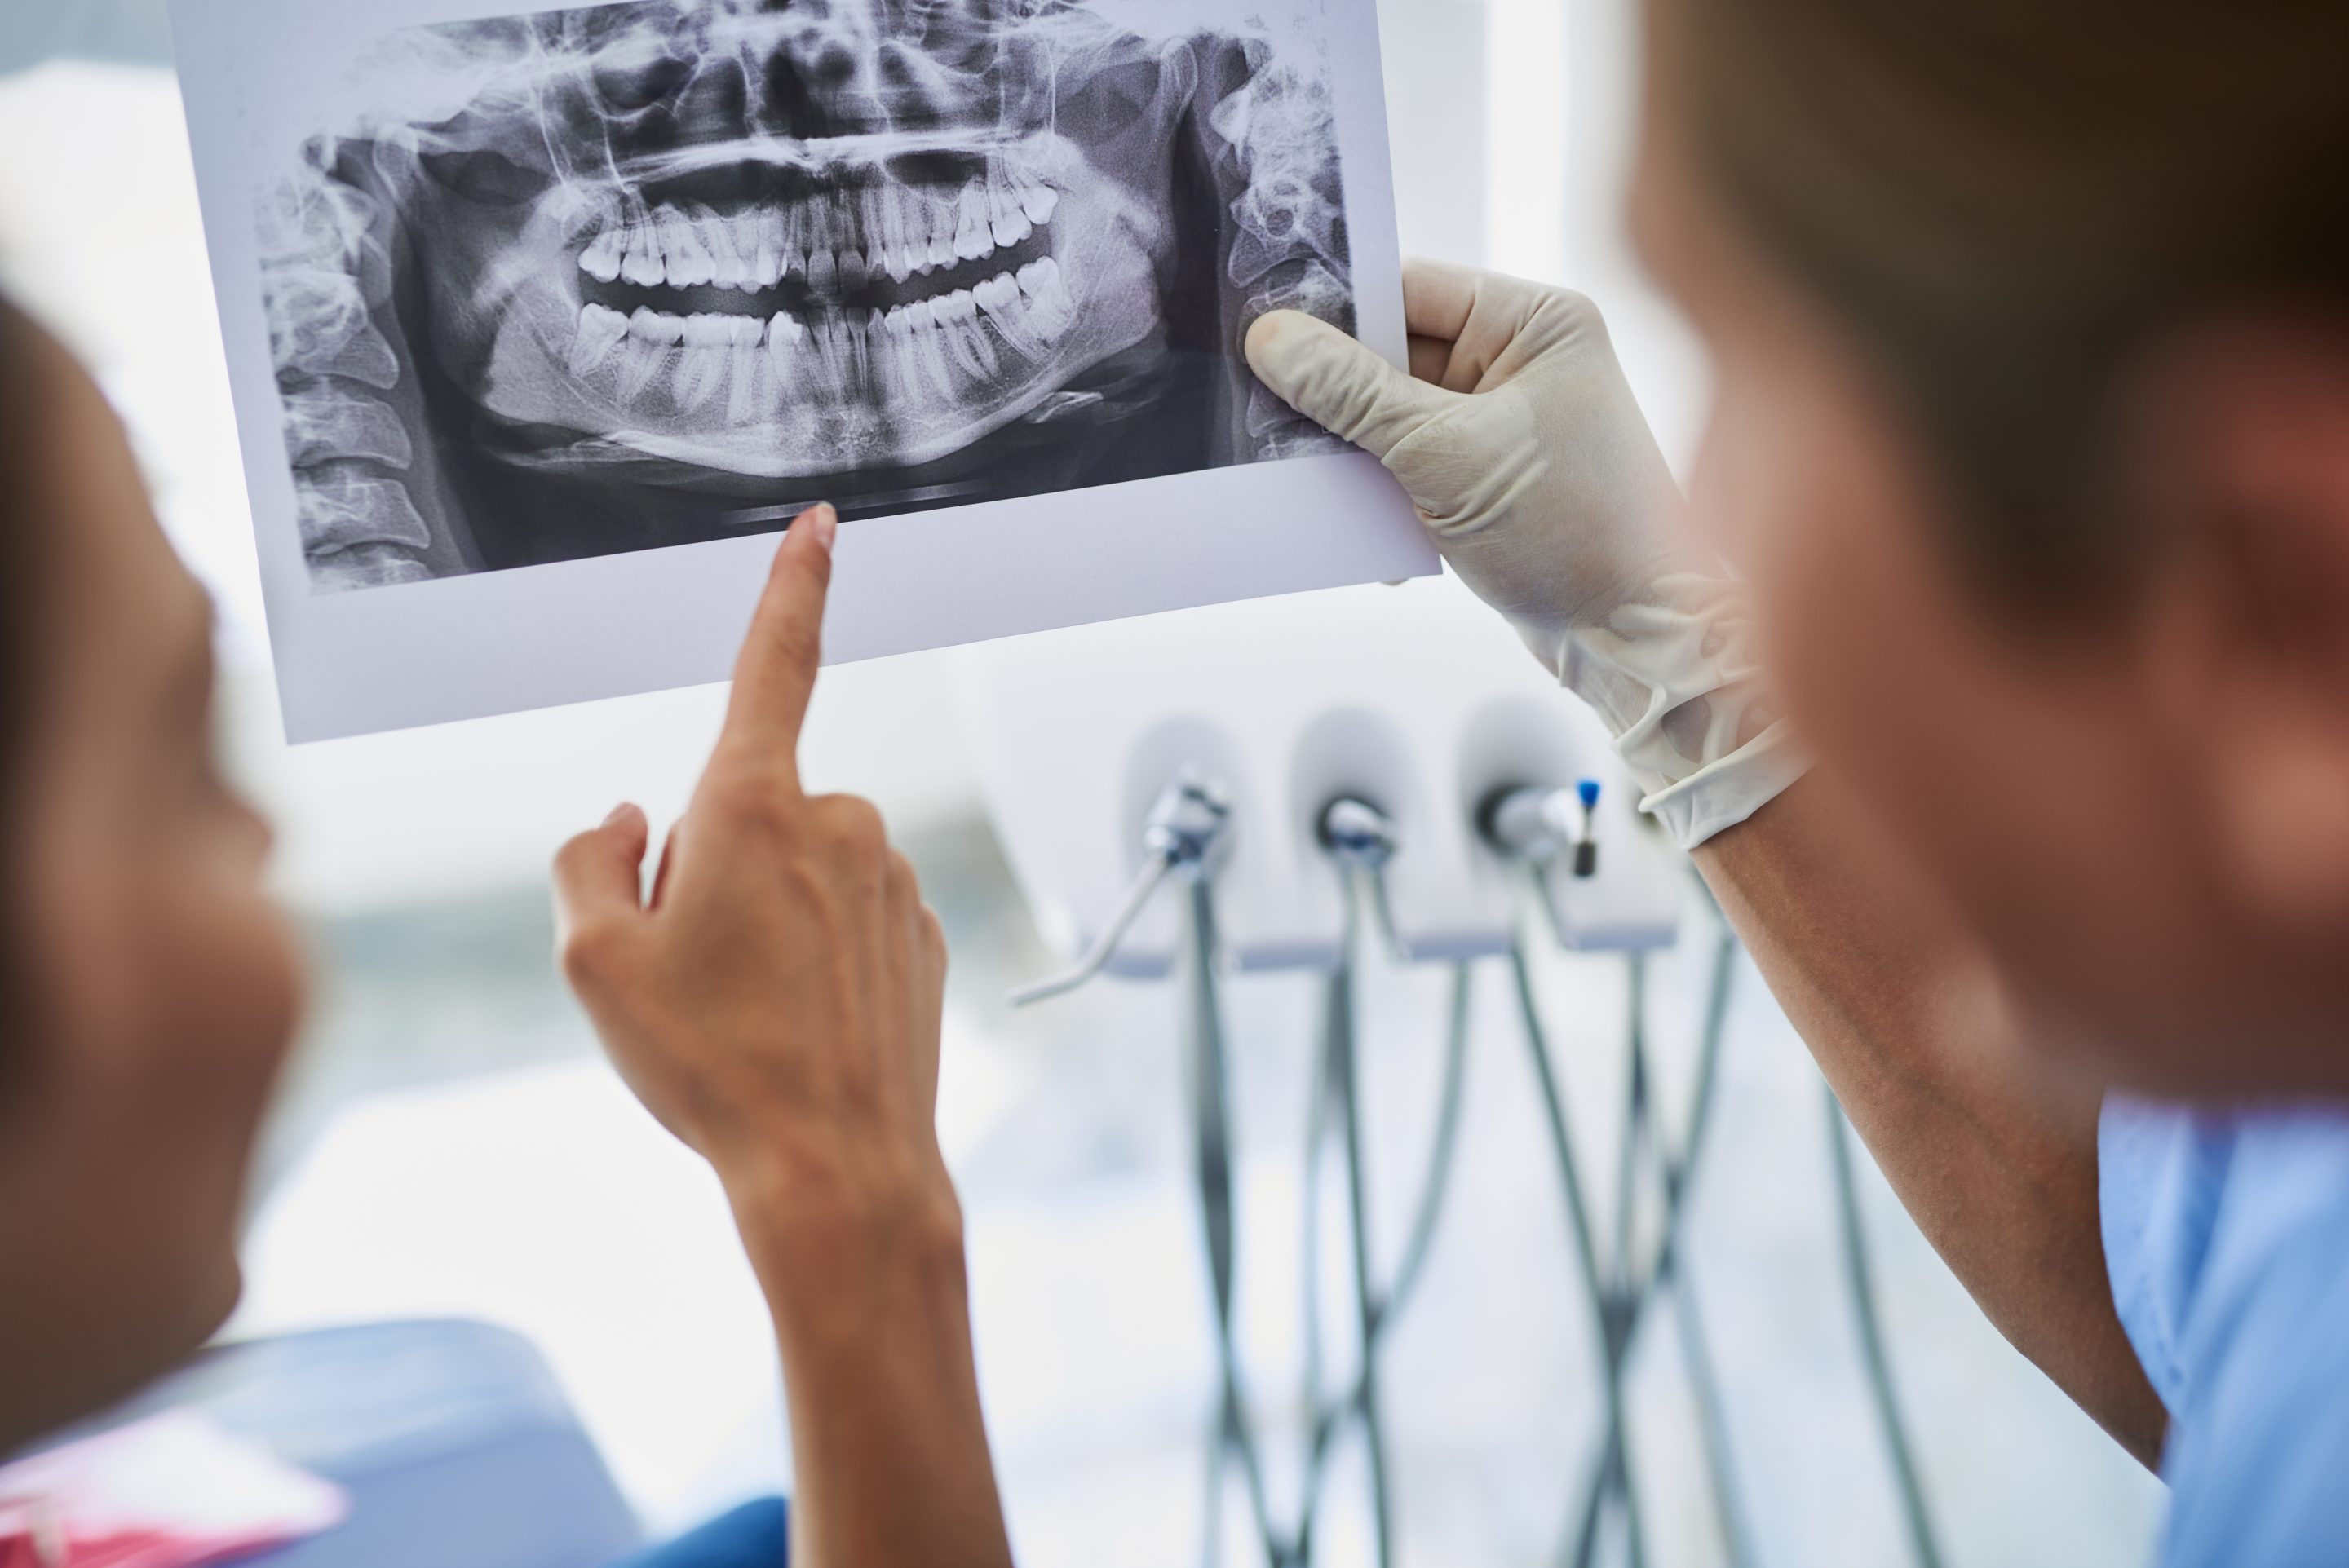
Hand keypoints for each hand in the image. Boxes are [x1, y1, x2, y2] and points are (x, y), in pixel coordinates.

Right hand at [552, 504, 952, 1257]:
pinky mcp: (923, 934)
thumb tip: (630, 822)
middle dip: (707, 868)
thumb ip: (590, 860)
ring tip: (749, 1013)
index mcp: (756, 806)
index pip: (773, 664)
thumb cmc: (714, 1066)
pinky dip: (812, 958)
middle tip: (693, 971)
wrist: (837, 1168)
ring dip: (760, 918)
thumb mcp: (594, 961)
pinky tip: (799, 1030)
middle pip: (743, 811)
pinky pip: (844, 920)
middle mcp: (841, 823)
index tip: (824, 524)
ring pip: (796, 872)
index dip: (792, 586)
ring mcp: (892, 879)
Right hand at [1246, 259, 1804, 847]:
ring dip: (1351, 449)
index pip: (1408, 286)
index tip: (1259, 333)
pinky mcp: (1488, 477)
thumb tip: (1272, 339)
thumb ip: (1355, 396)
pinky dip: (1378, 491)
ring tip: (1308, 475)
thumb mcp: (1449, 457)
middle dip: (1334, 391)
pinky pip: (1408, 463)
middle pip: (1391, 350)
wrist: (1637, 639)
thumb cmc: (1576, 534)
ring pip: (1391, 414)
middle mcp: (1523, 358)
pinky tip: (1363, 525)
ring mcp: (1505, 420)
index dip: (1332, 310)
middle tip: (1264, 411)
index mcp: (1534, 321)